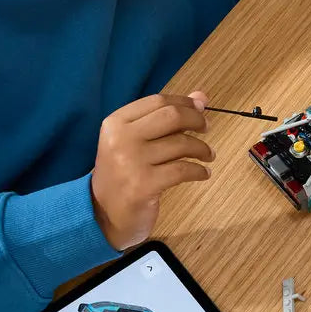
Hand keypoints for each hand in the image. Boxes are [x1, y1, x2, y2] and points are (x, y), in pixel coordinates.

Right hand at [91, 91, 212, 250]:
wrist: (102, 214)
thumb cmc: (123, 174)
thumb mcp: (136, 142)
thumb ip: (166, 118)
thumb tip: (202, 97)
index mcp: (116, 123)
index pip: (158, 102)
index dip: (184, 102)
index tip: (200, 108)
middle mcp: (121, 138)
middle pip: (172, 116)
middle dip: (196, 120)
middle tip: (206, 129)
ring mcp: (131, 161)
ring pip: (181, 144)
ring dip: (202, 149)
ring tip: (208, 155)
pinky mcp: (144, 185)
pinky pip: (183, 170)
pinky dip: (199, 171)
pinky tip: (203, 173)